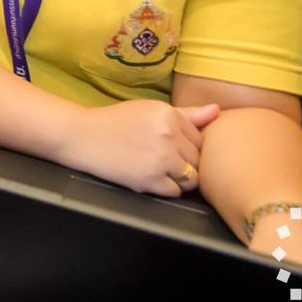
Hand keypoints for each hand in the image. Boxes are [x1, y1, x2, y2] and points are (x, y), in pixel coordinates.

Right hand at [60, 100, 218, 195]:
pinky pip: (176, 191)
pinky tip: (151, 177)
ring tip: (161, 169)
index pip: (201, 138)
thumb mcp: (151, 110)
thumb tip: (218, 111)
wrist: (83, 137)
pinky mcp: (150, 180)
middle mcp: (168, 136)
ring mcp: (160, 160)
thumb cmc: (117, 121)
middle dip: (186, 161)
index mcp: (169, 115)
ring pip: (192, 178)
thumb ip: (187, 114)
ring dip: (180, 177)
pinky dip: (167, 188)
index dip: (187, 144)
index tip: (170, 145)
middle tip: (163, 158)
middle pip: (199, 159)